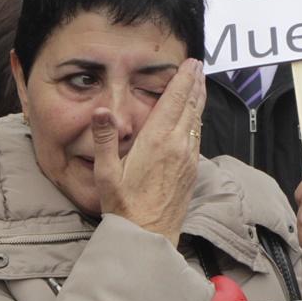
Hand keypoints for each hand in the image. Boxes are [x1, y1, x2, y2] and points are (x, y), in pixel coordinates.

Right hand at [93, 58, 205, 244]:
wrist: (149, 237)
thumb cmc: (125, 208)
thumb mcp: (106, 173)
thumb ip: (104, 139)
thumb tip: (102, 111)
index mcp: (157, 141)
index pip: (174, 101)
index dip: (184, 79)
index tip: (190, 64)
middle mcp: (177, 146)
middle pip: (191, 106)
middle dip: (195, 83)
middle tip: (198, 66)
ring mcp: (188, 159)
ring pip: (197, 121)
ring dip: (199, 100)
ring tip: (199, 85)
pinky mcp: (191, 171)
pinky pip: (197, 138)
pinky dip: (197, 121)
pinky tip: (194, 119)